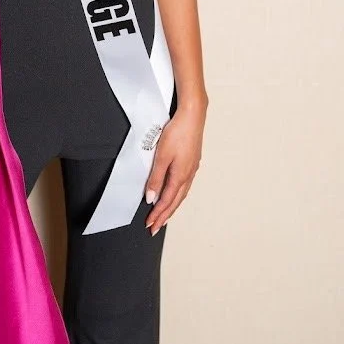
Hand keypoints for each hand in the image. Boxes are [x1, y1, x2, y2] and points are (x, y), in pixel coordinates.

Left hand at [144, 104, 206, 235]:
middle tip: (155, 227)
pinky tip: (174, 193)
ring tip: (164, 215)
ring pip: (181, 194)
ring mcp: (192, 169)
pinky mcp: (192, 162)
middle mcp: (188, 175)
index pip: (166, 201)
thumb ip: (156, 178)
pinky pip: (184, 185)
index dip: (157, 214)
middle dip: (164, 215)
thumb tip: (151, 198)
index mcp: (180, 176)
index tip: (150, 225)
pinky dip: (177, 194)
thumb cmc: (177, 133)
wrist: (192, 116)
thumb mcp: (161, 156)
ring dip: (171, 206)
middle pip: (175, 201)